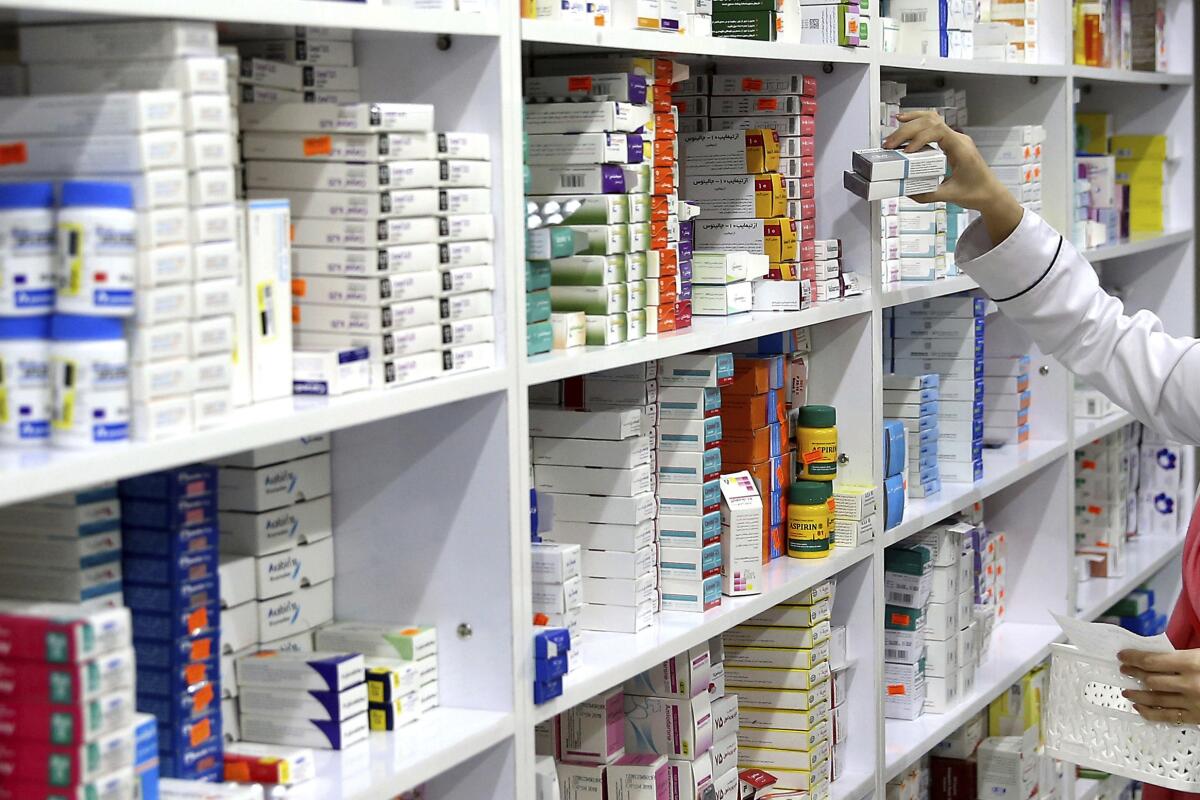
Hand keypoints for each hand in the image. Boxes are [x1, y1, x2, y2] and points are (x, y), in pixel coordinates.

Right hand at [882, 110, 1023, 244]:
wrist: (991, 193)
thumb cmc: (976, 192)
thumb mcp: (950, 196)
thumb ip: (927, 194)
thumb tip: (906, 191)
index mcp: (961, 149)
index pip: (938, 132)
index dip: (918, 138)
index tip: (906, 152)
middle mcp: (958, 139)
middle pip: (931, 122)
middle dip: (908, 130)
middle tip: (889, 143)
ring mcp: (955, 138)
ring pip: (932, 119)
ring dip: (913, 121)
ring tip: (895, 125)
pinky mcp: (951, 142)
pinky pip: (934, 126)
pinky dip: (919, 122)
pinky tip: (906, 122)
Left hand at [1118, 648, 1199, 723]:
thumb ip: (1178, 657)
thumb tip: (1153, 657)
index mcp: (1190, 663)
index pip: (1151, 661)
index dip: (1133, 658)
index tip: (1123, 656)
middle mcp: (1189, 684)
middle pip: (1151, 680)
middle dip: (1134, 674)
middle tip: (1124, 670)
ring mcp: (1192, 702)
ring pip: (1156, 699)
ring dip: (1137, 695)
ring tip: (1126, 692)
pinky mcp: (1195, 717)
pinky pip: (1167, 716)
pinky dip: (1150, 713)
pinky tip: (1139, 708)